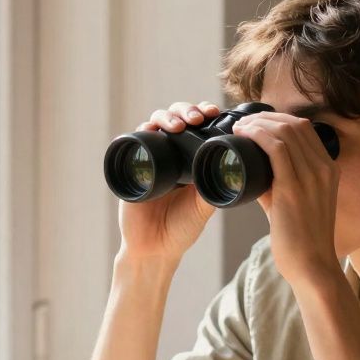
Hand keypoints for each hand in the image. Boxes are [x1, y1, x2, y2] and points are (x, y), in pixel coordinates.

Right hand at [116, 101, 221, 262]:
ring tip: (179, 125)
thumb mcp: (203, 207)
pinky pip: (133, 141)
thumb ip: (213, 188)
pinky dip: (141, 131)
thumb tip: (228, 168)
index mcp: (190, 159)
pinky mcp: (131, 166)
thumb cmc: (180, 229)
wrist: (154, 249)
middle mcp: (169, 154)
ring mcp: (149, 157)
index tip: (214, 112)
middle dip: (187, 110)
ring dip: (167, 117)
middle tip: (198, 116)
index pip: (196, 125)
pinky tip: (150, 129)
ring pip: (155, 123)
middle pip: (176, 117)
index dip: (204, 112)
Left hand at [233, 111, 342, 287]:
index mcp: (329, 169)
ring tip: (239, 129)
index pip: (305, 129)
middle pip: (294, 124)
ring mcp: (312, 176)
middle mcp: (324, 168)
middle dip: (265, 118)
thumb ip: (276, 184)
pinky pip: (275, 149)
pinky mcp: (294, 188)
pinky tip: (243, 136)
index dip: (278, 120)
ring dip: (258, 124)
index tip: (257, 124)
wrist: (312, 266)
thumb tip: (252, 171)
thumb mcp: (294, 203)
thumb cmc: (301, 240)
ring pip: (284, 131)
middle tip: (243, 124)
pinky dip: (257, 136)